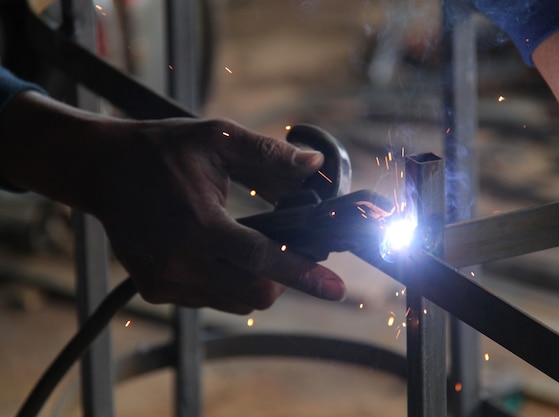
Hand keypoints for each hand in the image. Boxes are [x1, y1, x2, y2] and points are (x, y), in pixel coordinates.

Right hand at [88, 118, 346, 311]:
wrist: (103, 169)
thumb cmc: (161, 150)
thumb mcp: (217, 138)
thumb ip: (268, 153)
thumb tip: (315, 163)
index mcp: (199, 224)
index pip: (263, 260)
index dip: (304, 274)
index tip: (335, 287)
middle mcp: (180, 261)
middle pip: (253, 294)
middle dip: (282, 279)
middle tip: (287, 252)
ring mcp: (165, 281)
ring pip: (233, 302)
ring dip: (254, 281)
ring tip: (250, 247)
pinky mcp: (154, 290)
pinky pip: (208, 299)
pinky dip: (225, 283)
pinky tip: (218, 253)